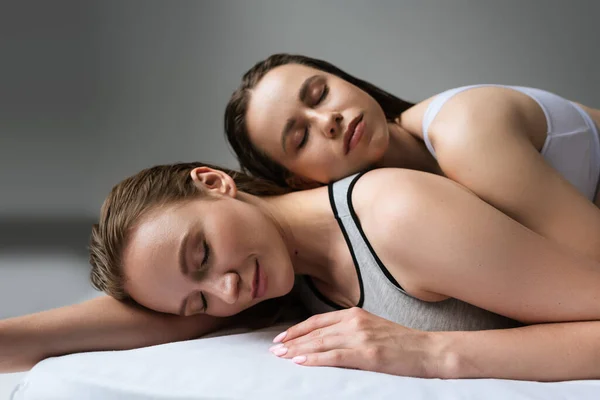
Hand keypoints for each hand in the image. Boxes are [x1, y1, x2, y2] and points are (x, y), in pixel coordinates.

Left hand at [269, 307, 438, 376]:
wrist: (428, 350)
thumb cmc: (401, 342)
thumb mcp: (372, 328)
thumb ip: (350, 329)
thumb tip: (326, 339)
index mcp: (355, 314)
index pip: (317, 320)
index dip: (297, 329)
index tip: (282, 337)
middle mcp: (354, 322)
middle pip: (315, 332)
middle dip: (292, 341)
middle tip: (274, 350)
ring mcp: (360, 337)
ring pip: (320, 343)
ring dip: (297, 350)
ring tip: (281, 356)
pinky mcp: (367, 353)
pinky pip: (334, 356)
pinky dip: (315, 359)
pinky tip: (301, 362)